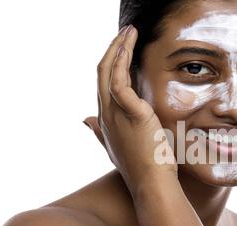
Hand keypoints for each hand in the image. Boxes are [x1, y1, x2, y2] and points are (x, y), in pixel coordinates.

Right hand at [83, 25, 176, 192]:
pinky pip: (119, 81)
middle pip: (101, 72)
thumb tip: (85, 118)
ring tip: (130, 31)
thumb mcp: (115, 146)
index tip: (122, 49)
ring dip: (119, 47)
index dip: (110, 63)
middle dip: (113, 48)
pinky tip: (128, 48)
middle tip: (127, 32)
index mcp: (105, 119)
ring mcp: (115, 113)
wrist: (151, 183)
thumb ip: (100, 130)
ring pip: (109, 71)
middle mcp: (105, 113)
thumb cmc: (139, 166)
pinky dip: (121, 62)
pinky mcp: (131, 113)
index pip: (102, 83)